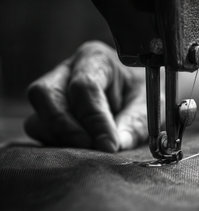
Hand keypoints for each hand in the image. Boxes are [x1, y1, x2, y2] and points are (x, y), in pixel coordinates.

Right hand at [25, 41, 146, 151]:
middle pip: (46, 95)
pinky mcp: (46, 114)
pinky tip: (82, 150)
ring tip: (92, 151)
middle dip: (68, 128)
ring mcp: (53, 92)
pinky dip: (58, 144)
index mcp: (96, 59)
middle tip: (93, 149)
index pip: (85, 87)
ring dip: (62, 139)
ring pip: (37, 116)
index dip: (95, 119)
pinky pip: (39, 131)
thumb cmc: (142, 95)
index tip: (109, 145)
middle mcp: (67, 71)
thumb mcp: (148, 106)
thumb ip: (134, 124)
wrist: (138, 97)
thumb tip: (114, 146)